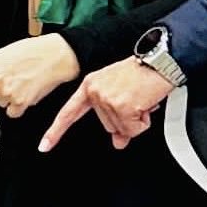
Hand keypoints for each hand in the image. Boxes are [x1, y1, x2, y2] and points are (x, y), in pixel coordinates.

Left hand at [0, 35, 81, 119]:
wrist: (57, 54)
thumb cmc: (34, 51)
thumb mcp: (5, 53)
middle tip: (10, 79)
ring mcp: (6, 91)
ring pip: (0, 105)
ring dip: (10, 97)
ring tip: (23, 81)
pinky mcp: (20, 102)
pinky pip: (13, 112)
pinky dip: (21, 106)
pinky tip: (28, 91)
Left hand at [40, 58, 176, 152]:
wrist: (161, 61)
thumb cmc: (143, 72)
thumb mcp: (121, 93)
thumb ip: (114, 118)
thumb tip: (119, 141)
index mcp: (90, 85)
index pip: (68, 112)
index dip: (55, 132)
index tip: (45, 146)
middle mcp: (95, 91)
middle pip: (107, 126)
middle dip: (124, 120)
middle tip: (135, 101)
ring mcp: (107, 99)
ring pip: (122, 129)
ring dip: (136, 120)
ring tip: (141, 100)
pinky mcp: (122, 106)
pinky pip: (133, 129)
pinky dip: (143, 122)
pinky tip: (146, 104)